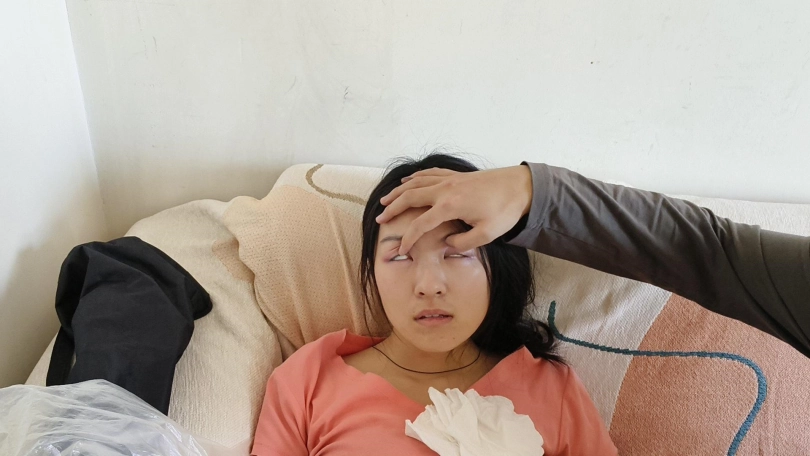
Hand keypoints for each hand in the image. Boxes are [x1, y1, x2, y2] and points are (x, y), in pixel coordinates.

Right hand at [376, 165, 532, 254]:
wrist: (520, 185)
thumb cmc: (505, 210)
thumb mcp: (486, 234)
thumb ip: (463, 243)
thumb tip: (445, 244)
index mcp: (450, 206)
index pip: (421, 224)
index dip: (409, 238)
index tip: (401, 250)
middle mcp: (445, 189)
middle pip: (410, 197)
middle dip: (392, 209)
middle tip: (379, 219)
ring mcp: (449, 179)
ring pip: (415, 183)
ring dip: (398, 192)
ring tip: (385, 201)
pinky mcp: (456, 175)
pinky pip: (428, 174)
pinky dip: (415, 178)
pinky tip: (408, 181)